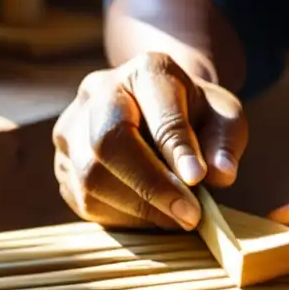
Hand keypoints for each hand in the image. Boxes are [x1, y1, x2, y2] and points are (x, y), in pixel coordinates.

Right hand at [52, 52, 247, 230]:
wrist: (163, 112)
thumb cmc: (198, 116)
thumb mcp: (225, 119)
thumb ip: (225, 144)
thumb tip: (220, 174)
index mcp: (147, 71)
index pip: (159, 112)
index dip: (177, 149)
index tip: (198, 181)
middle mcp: (100, 90)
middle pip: (108, 142)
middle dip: (150, 186)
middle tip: (189, 215)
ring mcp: (72, 125)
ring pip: (89, 177)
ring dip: (137, 209)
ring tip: (176, 218)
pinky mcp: (63, 161)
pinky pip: (82, 199)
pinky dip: (120, 217)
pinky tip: (150, 216)